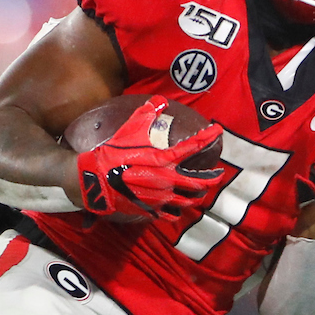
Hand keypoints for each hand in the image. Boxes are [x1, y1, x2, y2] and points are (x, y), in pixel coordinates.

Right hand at [76, 95, 224, 219]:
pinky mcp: (152, 209)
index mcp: (165, 159)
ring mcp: (161, 197)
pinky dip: (178, 210)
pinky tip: (179, 207)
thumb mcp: (130, 129)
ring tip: (201, 191)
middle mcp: (168, 179)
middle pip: (200, 182)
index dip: (208, 136)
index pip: (194, 145)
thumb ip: (147, 113)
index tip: (218, 131)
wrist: (96, 180)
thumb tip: (160, 100)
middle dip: (212, 178)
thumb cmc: (114, 153)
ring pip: (189, 201)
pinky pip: (172, 214)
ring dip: (197, 195)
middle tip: (218, 174)